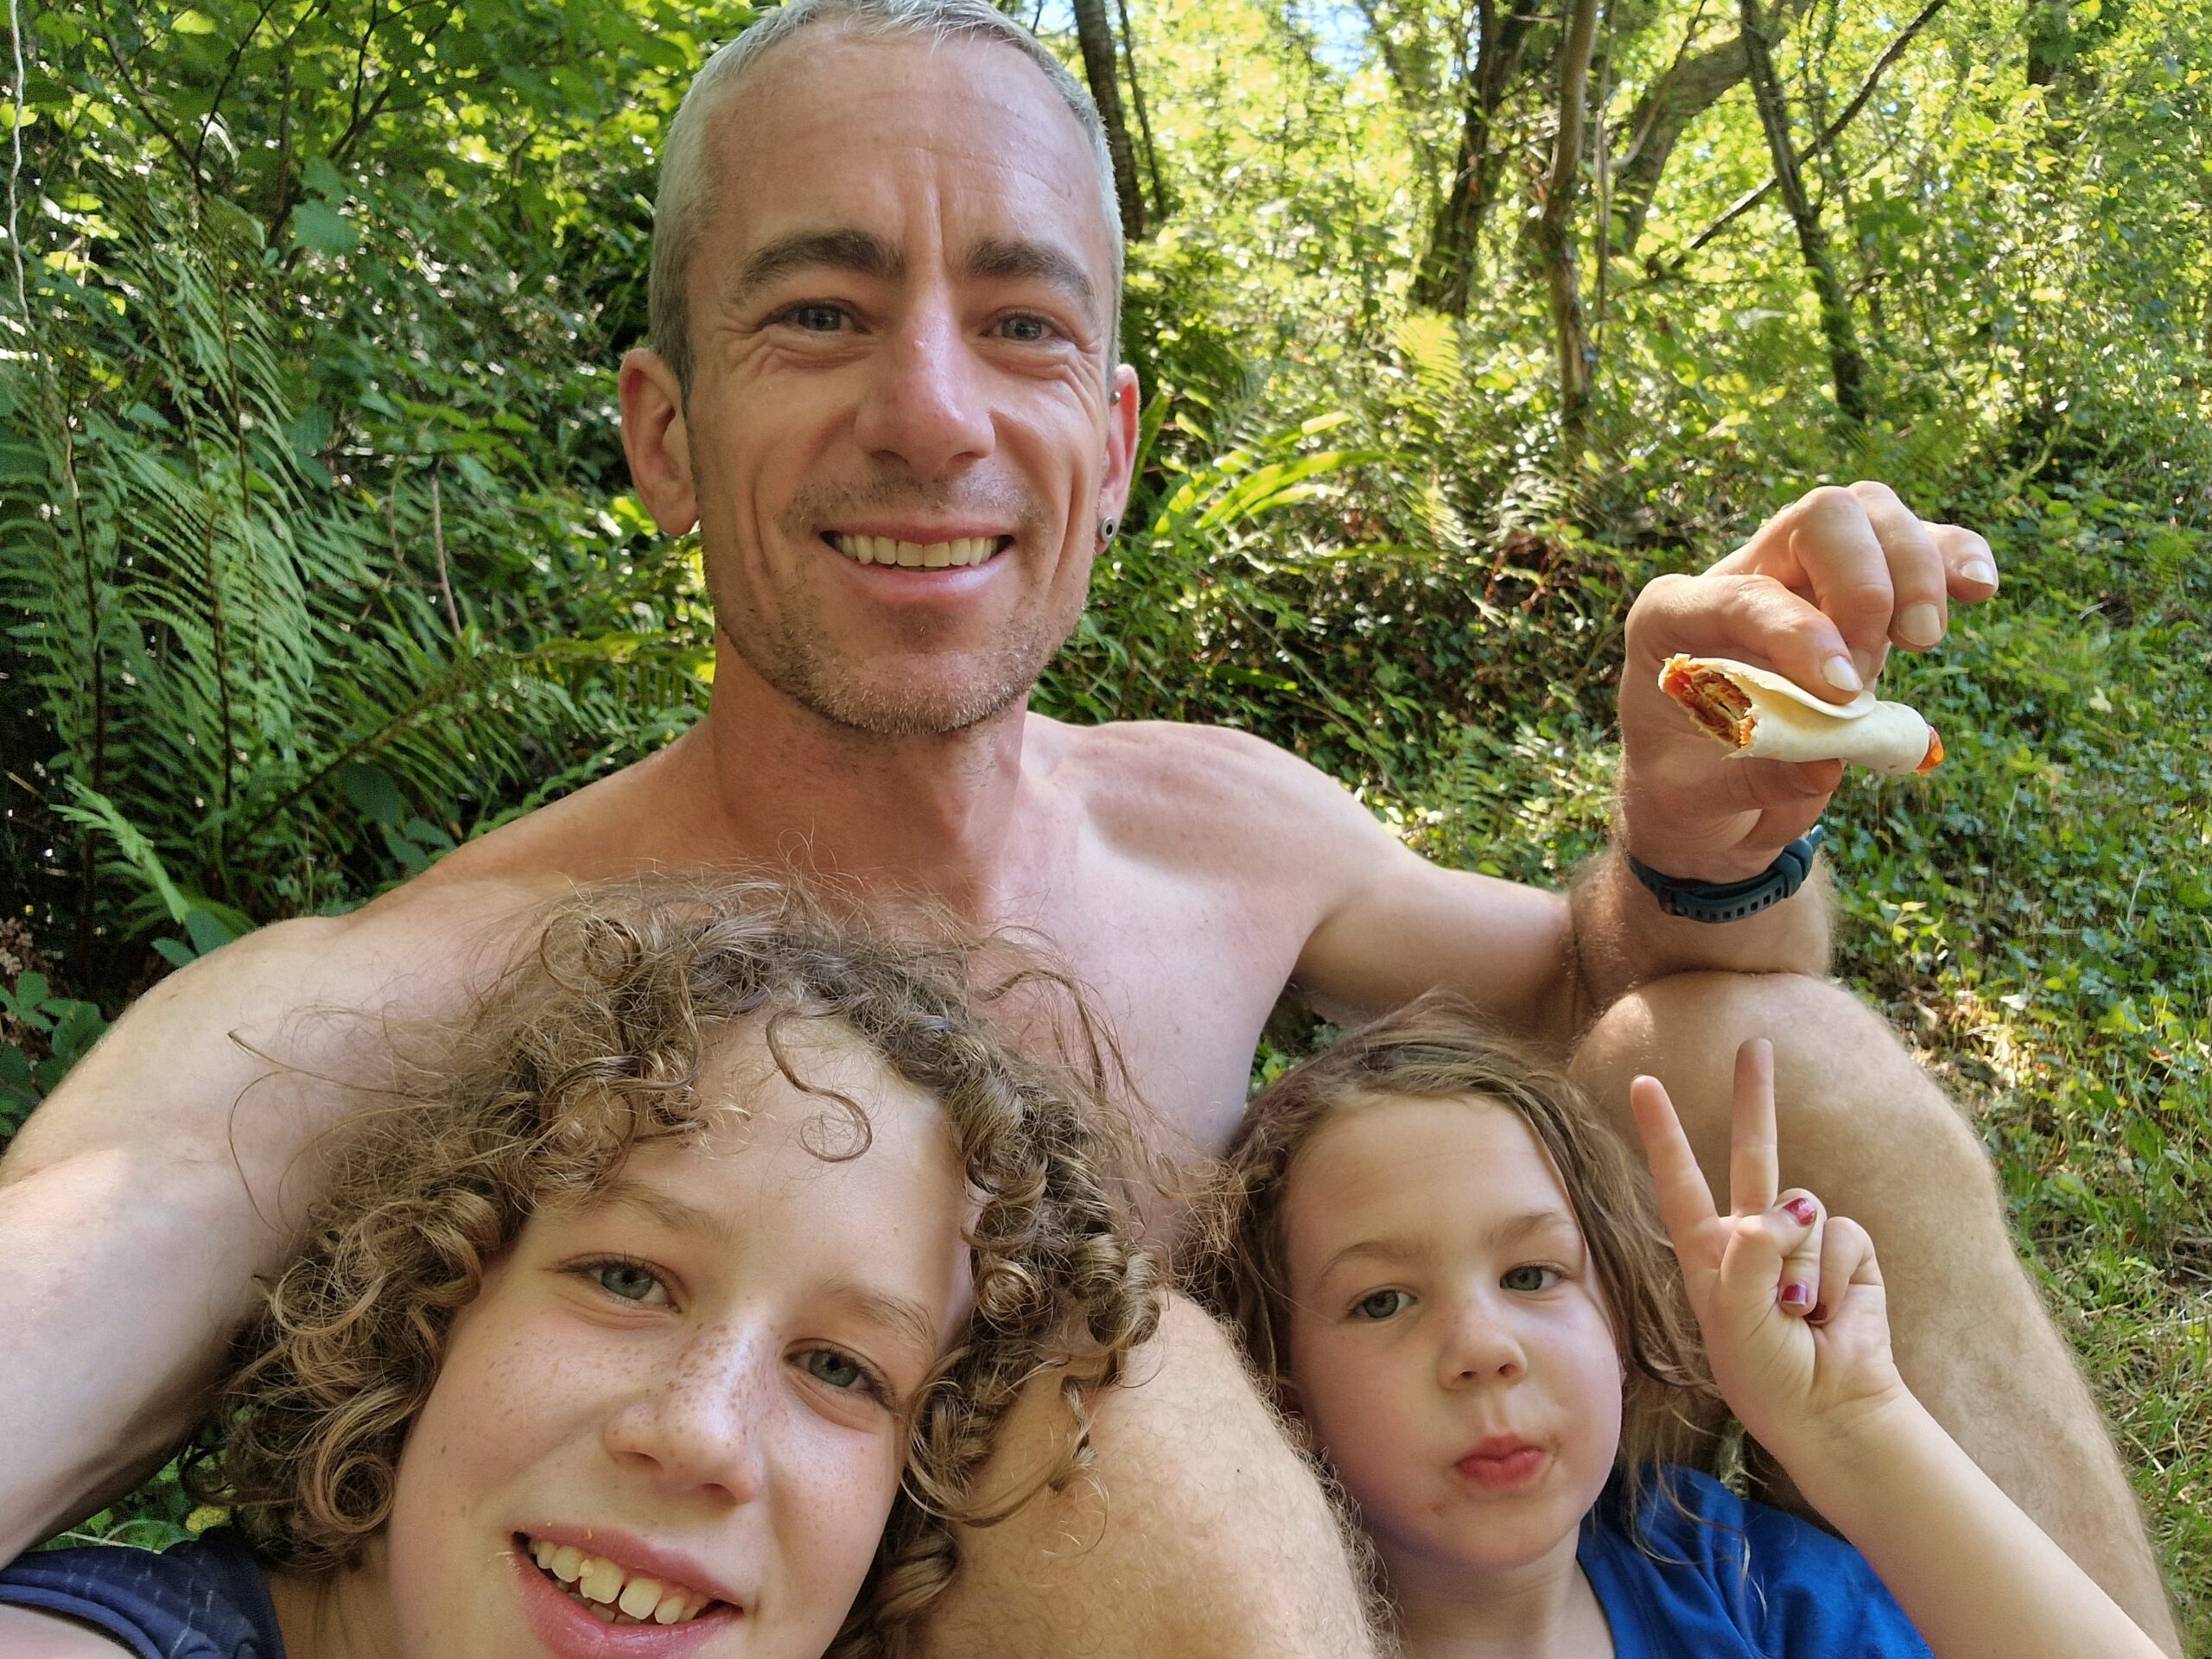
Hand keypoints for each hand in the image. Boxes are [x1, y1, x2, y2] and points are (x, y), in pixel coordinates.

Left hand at [1618, 482, 1998, 880]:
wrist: (1706, 796)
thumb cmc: (1689, 790)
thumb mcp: (1697, 802)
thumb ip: (1752, 778)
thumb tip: (1825, 764)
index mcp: (1671, 617)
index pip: (1741, 593)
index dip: (1798, 632)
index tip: (1842, 690)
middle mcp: (1737, 575)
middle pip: (1818, 519)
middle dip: (1865, 586)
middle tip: (1869, 674)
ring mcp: (1801, 576)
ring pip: (1871, 514)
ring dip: (1915, 570)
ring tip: (1921, 642)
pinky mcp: (1858, 594)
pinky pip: (1917, 545)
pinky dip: (1954, 557)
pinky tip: (1979, 587)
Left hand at [1629, 1038, 1909, 1459]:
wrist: (1828, 1410)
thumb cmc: (1767, 1374)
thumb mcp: (1734, 1319)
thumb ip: (1750, 1256)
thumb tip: (1791, 1206)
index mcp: (1708, 1252)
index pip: (1679, 1180)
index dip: (1663, 1131)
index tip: (1642, 1081)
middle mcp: (1752, 1237)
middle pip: (1752, 1152)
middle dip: (1755, 1097)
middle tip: (1755, 1042)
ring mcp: (1801, 1241)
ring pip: (1801, 1208)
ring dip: (1800, 1266)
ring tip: (1798, 1314)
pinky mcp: (1847, 1252)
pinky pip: (1840, 1233)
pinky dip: (1834, 1274)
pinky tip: (1830, 1311)